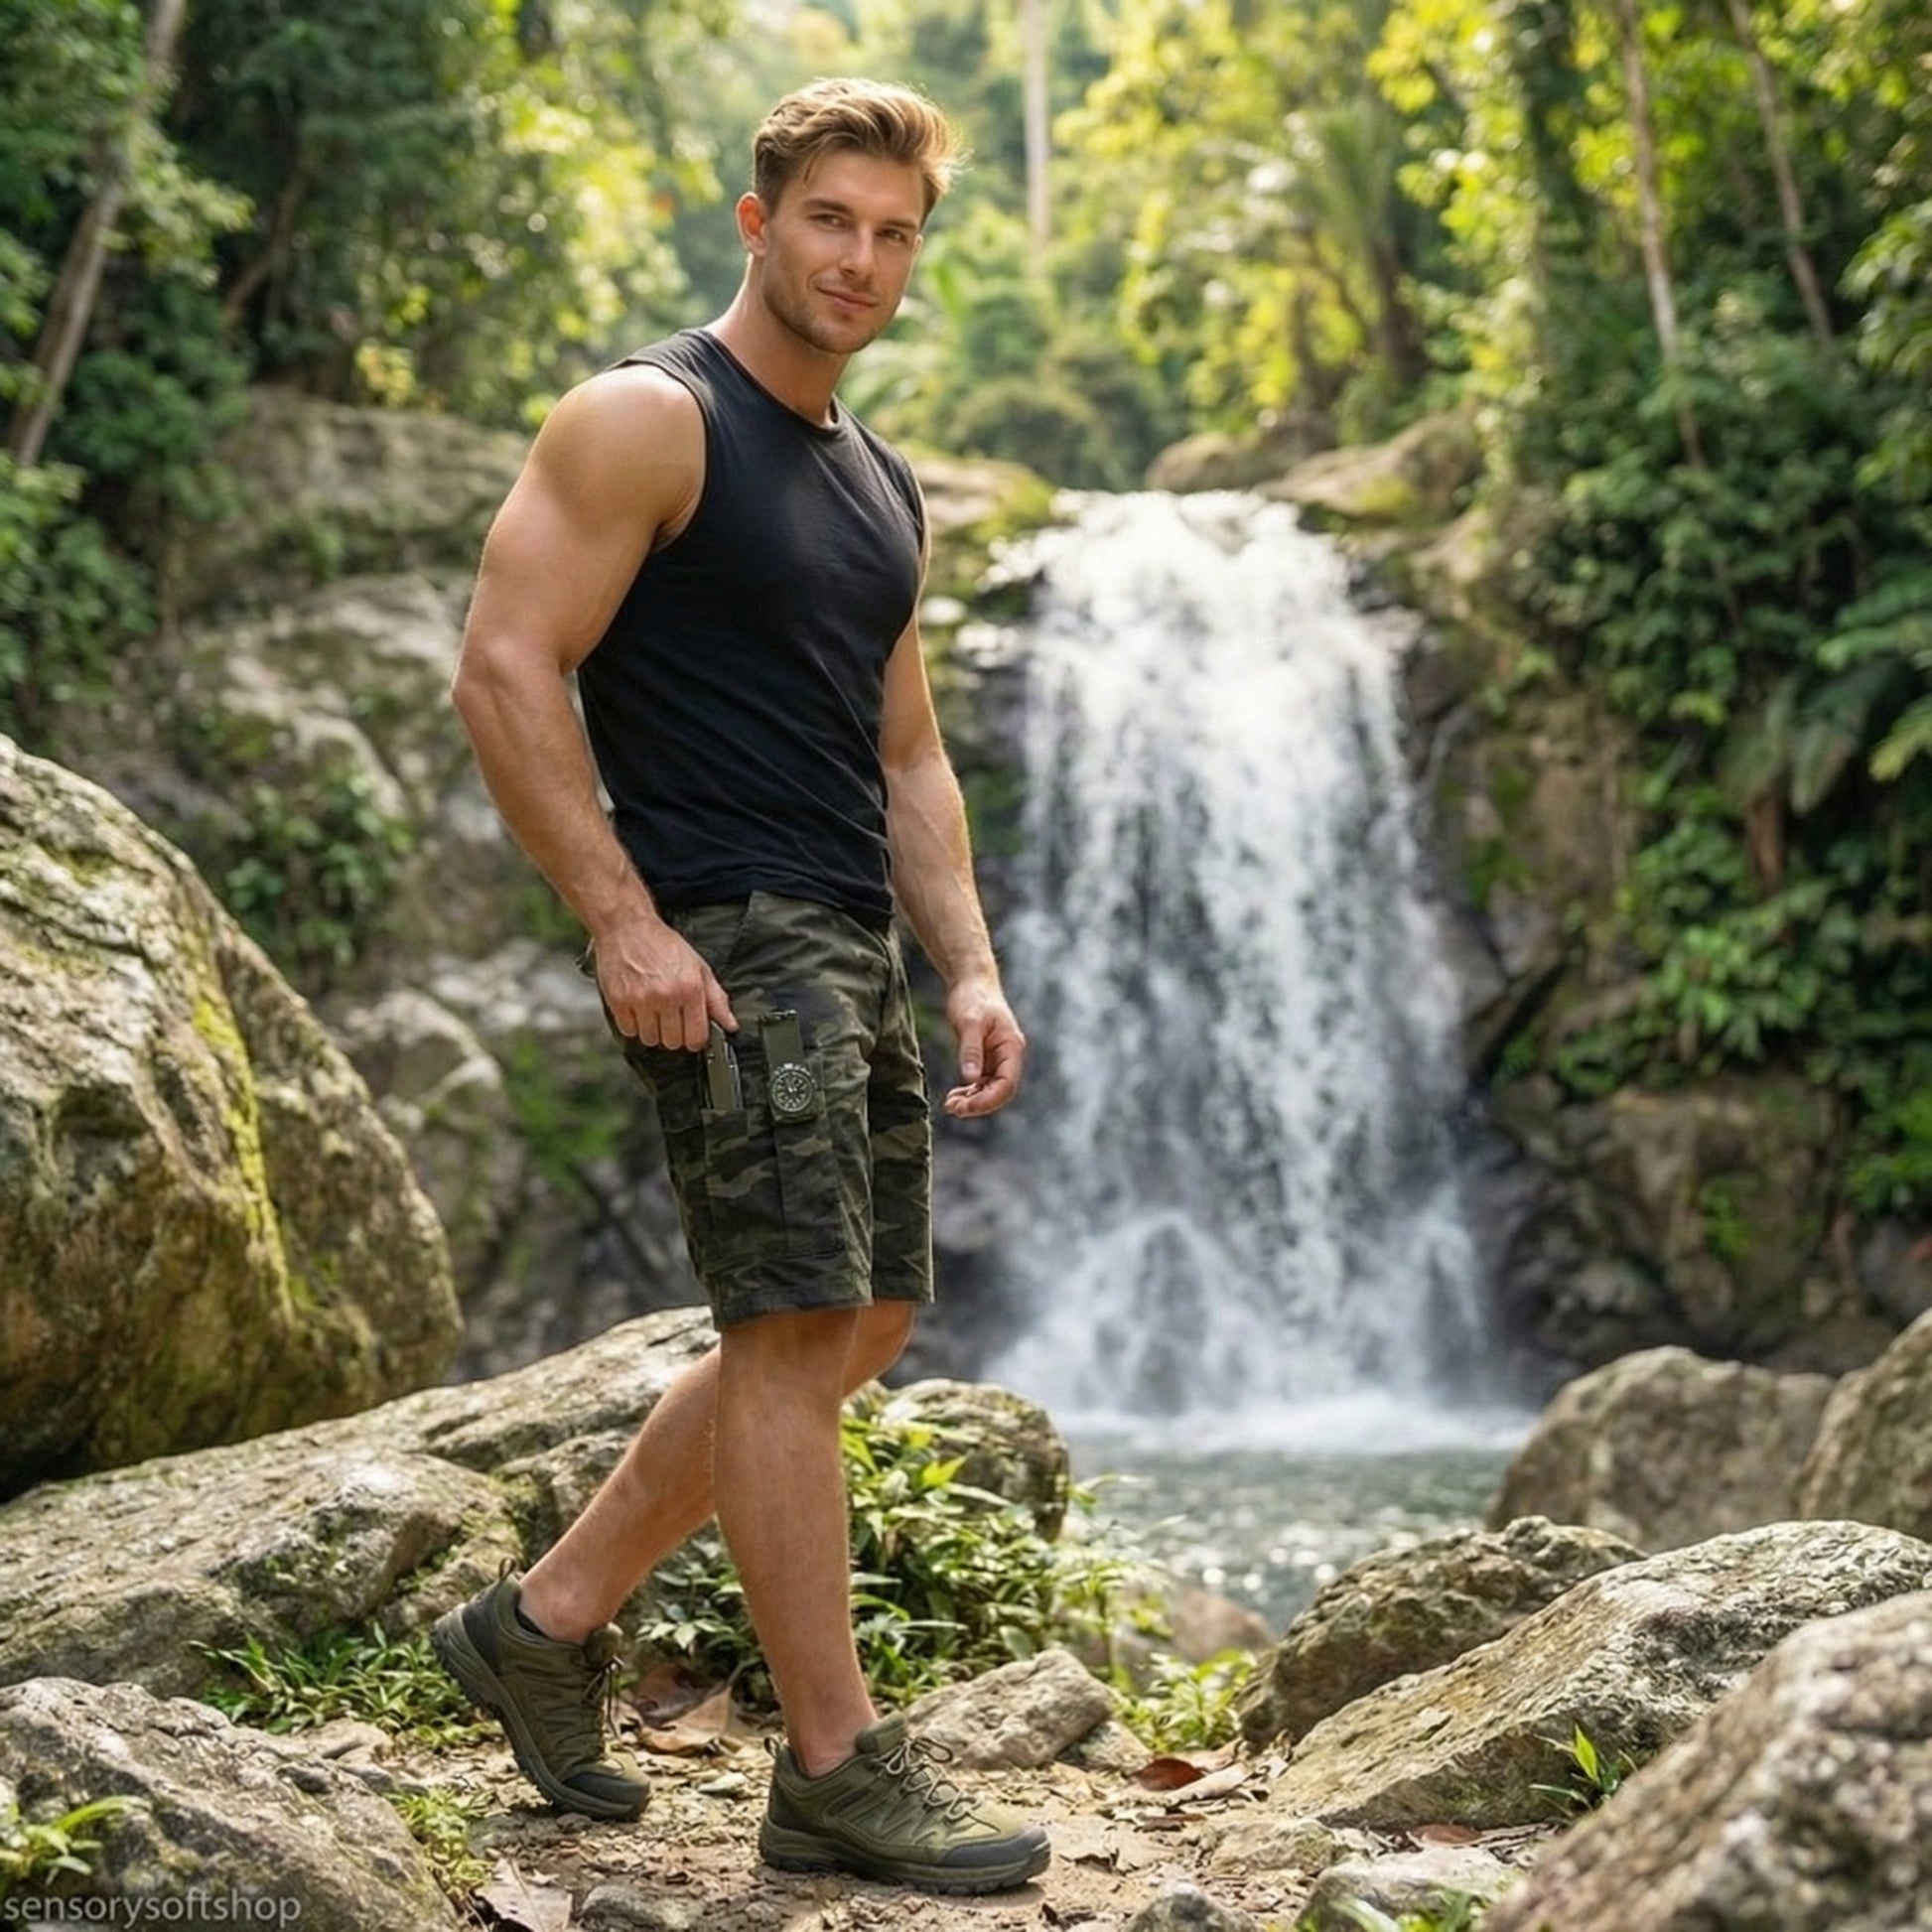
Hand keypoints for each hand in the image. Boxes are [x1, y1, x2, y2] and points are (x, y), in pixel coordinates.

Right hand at [594, 913, 734, 1049]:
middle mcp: (666, 996)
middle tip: (671, 1016)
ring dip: (653, 1030)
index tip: (691, 1032)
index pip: (696, 1037)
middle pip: (673, 1042)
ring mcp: (641, 1000)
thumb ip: (716, 999)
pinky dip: (634, 1025)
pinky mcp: (619, 1002)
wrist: (627, 927)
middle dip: (674, 1034)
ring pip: (650, 1039)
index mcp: (690, 988)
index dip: (695, 1038)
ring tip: (653, 1009)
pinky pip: (629, 1031)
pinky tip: (638, 1008)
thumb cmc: (662, 944)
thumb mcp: (699, 967)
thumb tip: (730, 1025)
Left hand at [942, 978, 1024, 1117]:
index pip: (1007, 1084)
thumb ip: (971, 1050)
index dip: (988, 1100)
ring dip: (973, 1101)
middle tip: (953, 1109)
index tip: (966, 1107)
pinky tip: (954, 1096)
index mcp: (1012, 1047)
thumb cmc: (972, 998)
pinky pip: (983, 1083)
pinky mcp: (988, 1058)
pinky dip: (970, 1092)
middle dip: (979, 1104)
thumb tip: (971, 1079)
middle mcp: (1009, 1056)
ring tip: (950, 1105)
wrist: (971, 982)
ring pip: (991, 1090)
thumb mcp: (969, 1022)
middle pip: (1001, 1091)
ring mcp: (999, 1058)